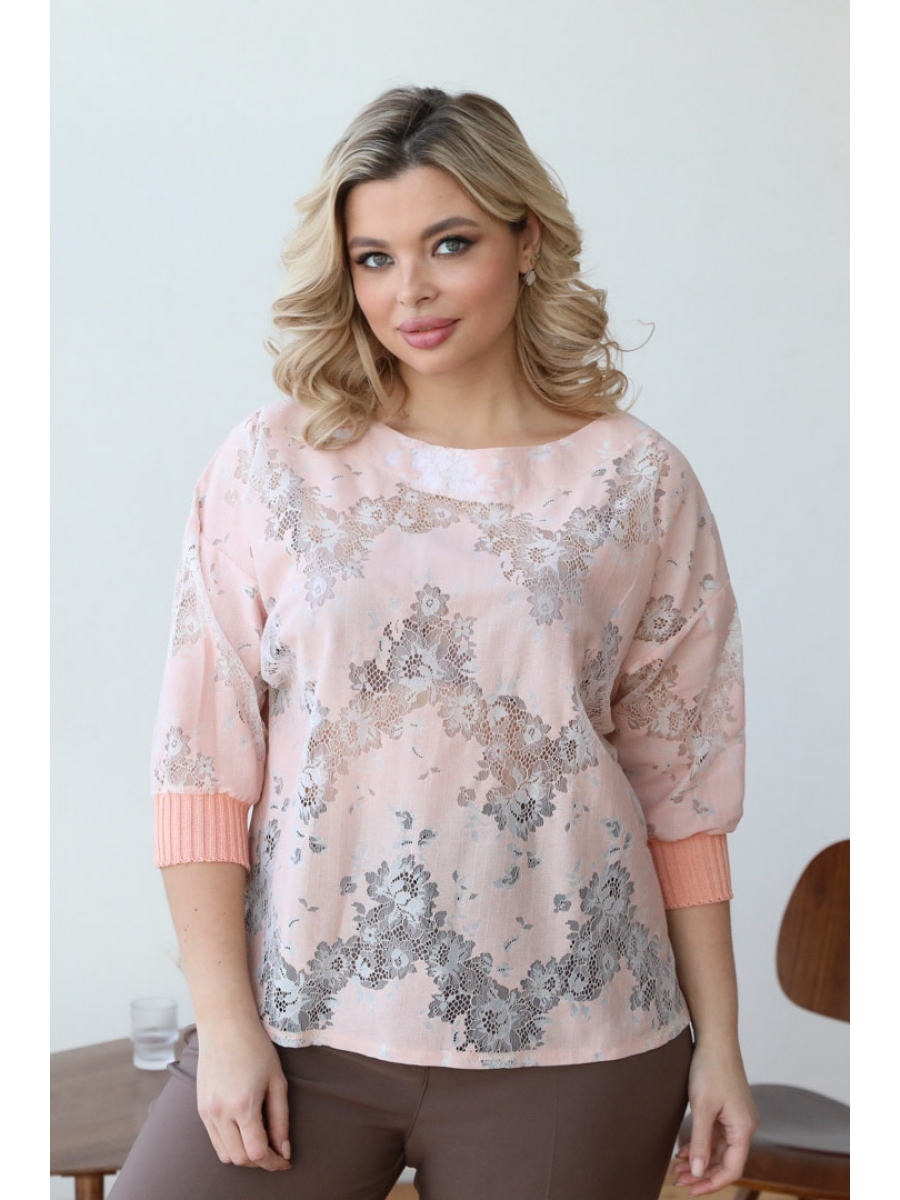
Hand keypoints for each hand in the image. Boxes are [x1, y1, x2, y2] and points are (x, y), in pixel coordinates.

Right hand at [195, 1018, 291, 1171]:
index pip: (256, 1153)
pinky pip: (214, 1140)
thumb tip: (284, 1151)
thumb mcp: (277, 1082)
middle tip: (275, 1150)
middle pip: (239, 1159)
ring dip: (243, 1155)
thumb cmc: (256, 1048)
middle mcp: (220, 1113)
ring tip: (260, 1139)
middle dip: (260, 1161)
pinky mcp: (200, 1109)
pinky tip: (244, 1129)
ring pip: (224, 1154)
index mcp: (243, 1105)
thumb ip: (281, 1120)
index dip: (273, 1162)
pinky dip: (230, 1144)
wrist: (225, 1026)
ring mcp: (206, 1112)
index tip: (285, 1161)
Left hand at [671, 1040, 757, 1195]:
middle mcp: (744, 1125)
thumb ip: (701, 1142)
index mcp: (744, 1128)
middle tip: (678, 1181)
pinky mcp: (727, 1107)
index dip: (712, 1183)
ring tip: (677, 1169)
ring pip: (719, 1148)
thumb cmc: (710, 1068)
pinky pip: (716, 1134)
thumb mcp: (702, 1107)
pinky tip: (683, 1151)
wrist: (715, 1038)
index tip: (691, 1190)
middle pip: (725, 1160)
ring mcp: (737, 1116)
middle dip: (702, 1173)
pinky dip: (701, 1144)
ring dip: (700, 1159)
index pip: (732, 1169)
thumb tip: (699, 1172)